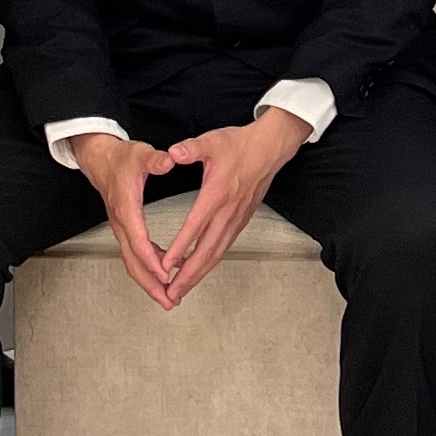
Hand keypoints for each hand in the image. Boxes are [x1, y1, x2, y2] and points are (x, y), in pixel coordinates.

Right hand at [73, 133, 177, 306]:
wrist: (100, 159)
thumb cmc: (120, 159)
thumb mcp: (140, 154)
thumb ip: (155, 159)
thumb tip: (169, 160)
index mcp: (126, 208)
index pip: (138, 240)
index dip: (151, 260)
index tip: (165, 275)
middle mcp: (122, 223)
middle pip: (133, 261)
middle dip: (151, 284)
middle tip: (169, 299)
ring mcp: (122, 229)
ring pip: (132, 263)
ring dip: (149, 282)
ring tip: (169, 297)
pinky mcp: (125, 229)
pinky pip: (135, 255)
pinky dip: (149, 267)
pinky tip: (166, 273)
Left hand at [155, 109, 310, 304]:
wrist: (270, 148)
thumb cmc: (241, 145)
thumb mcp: (212, 141)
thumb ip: (190, 148)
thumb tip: (172, 153)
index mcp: (218, 193)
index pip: (196, 226)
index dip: (180, 247)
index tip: (165, 265)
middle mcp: (228, 211)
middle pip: (207, 251)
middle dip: (188, 275)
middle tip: (171, 293)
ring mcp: (236, 219)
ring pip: (217, 253)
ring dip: (198, 274)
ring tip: (181, 290)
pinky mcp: (241, 220)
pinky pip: (224, 247)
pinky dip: (209, 262)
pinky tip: (198, 270)